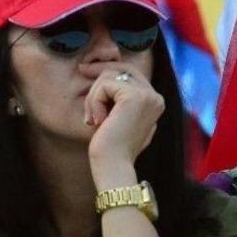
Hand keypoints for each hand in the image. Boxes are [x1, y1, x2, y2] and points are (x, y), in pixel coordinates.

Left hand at [83, 63, 164, 187]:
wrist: (113, 167)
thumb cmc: (111, 148)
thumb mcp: (117, 117)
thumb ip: (118, 97)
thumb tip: (105, 70)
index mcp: (154, 102)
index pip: (132, 73)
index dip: (109, 69)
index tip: (87, 70)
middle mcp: (155, 97)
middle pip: (122, 68)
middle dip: (99, 70)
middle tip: (81, 70)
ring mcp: (147, 96)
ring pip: (110, 76)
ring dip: (94, 96)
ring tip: (92, 119)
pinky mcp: (134, 97)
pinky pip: (104, 85)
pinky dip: (94, 102)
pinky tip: (97, 122)